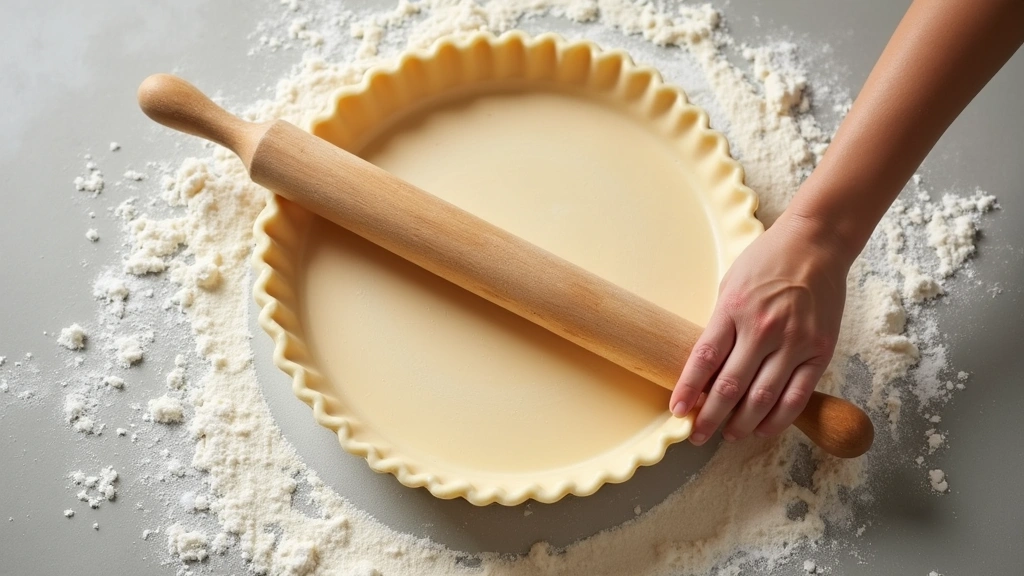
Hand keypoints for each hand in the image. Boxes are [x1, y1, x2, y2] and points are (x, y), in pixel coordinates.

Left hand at [669, 211, 850, 444]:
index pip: (704, 360)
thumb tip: (705, 368)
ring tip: (729, 435)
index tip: (677, 411)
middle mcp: (763, 328)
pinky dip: (778, 418)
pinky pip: (797, 395)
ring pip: (763, 397)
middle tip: (698, 435)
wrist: (816, 243)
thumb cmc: (767, 261)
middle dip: (710, 417)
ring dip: (742, 423)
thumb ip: (720, 324)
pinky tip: (763, 429)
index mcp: (733, 309)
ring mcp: (794, 341)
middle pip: (730, 386)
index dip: (687, 390)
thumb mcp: (730, 286)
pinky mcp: (820, 350)